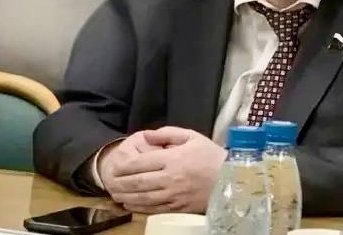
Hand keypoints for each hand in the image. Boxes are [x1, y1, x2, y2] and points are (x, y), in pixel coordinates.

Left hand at [103, 127, 226, 213]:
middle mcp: (171, 178)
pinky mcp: (179, 207)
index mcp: (172, 159)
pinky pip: (155, 209)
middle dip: (120, 182)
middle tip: (109, 182)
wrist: (234, 179)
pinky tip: (130, 205)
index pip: (141, 163)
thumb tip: (146, 136)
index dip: (124, 166)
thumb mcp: (191, 137)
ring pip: (144, 198)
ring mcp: (175, 195)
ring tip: (115, 194)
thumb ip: (167, 134)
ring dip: (127, 196)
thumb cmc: (211, 156)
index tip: (114, 166)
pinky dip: (140, 208)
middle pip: (138, 182)